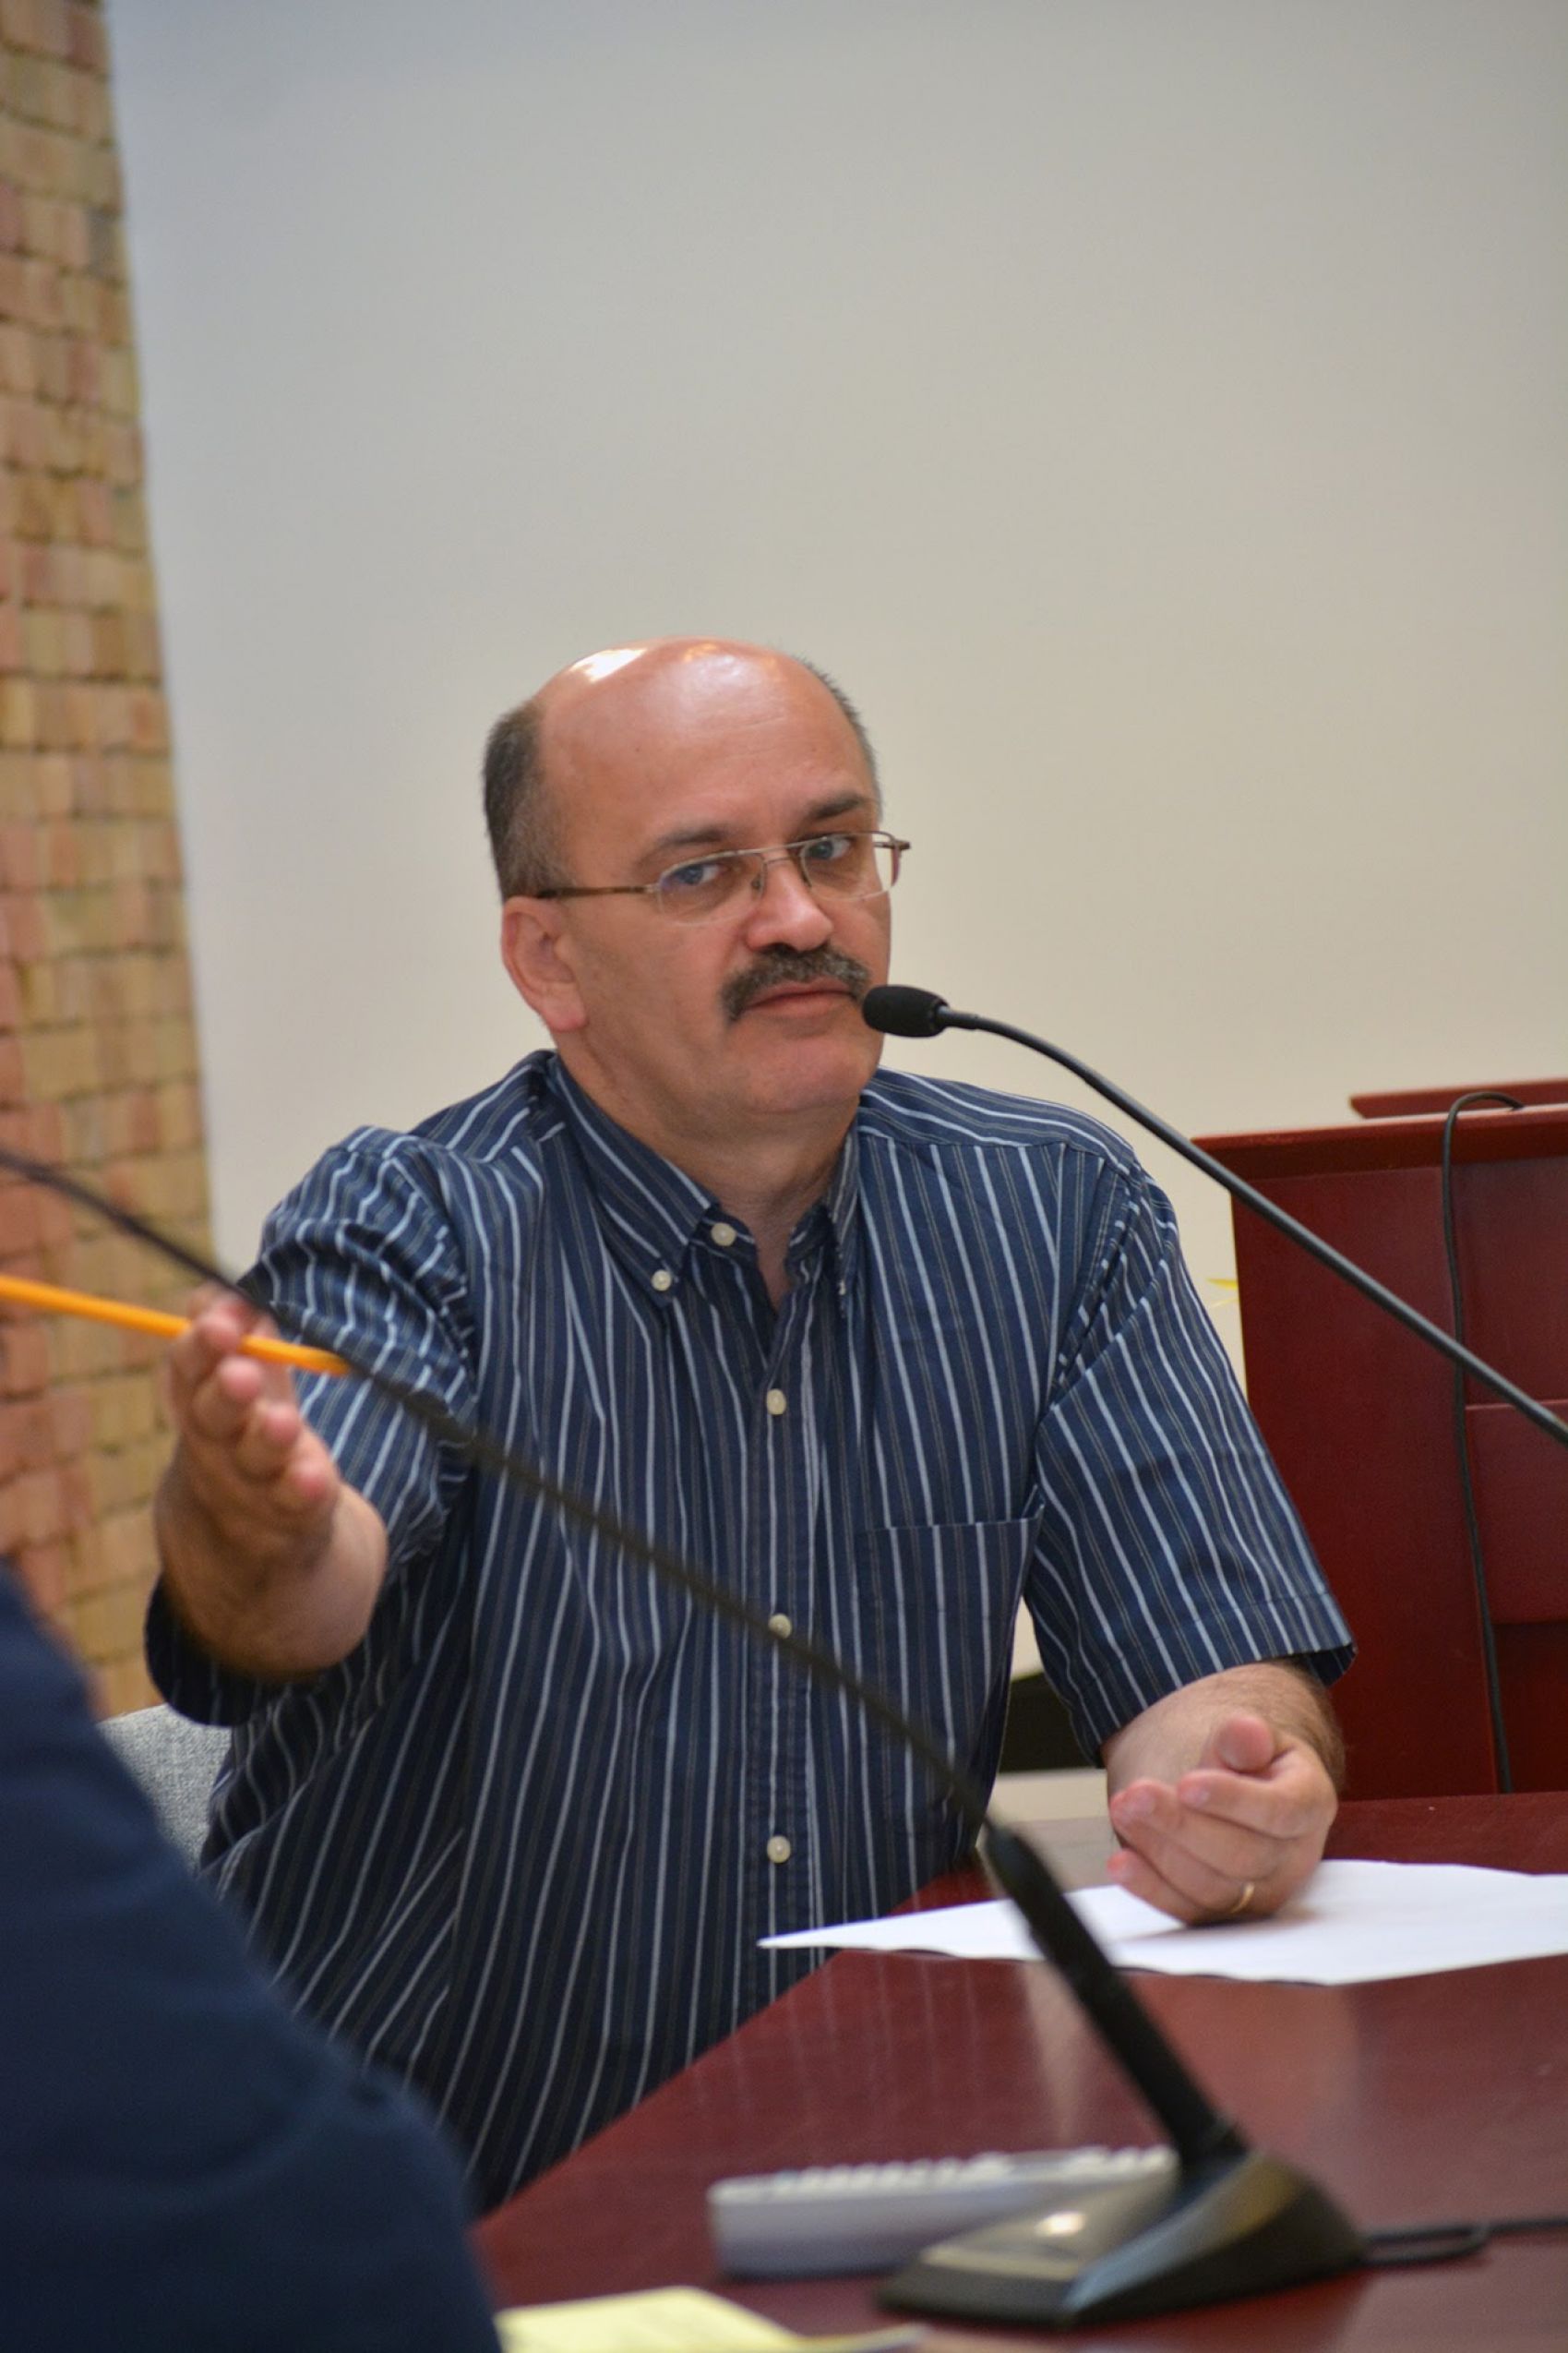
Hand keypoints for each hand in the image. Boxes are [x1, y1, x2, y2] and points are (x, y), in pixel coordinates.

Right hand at [155, 1289, 385, 1676]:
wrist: (250, 1552)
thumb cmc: (248, 1444)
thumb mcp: (243, 1388)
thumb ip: (243, 1335)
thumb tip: (233, 1287)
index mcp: (202, 1405)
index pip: (189, 1370)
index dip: (201, 1345)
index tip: (222, 1320)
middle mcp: (219, 1449)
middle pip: (214, 1417)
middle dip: (225, 1391)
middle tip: (238, 1371)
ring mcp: (253, 1491)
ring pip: (255, 1463)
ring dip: (266, 1440)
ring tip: (281, 1424)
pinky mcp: (294, 1525)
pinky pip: (298, 1507)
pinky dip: (306, 1491)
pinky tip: (316, 1478)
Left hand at [1105, 1710, 1335, 1924]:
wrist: (1240, 1795)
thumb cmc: (1249, 1766)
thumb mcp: (1252, 1739)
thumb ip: (1247, 1736)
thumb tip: (1246, 1732)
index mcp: (1309, 1805)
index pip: (1279, 1811)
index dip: (1232, 1800)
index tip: (1186, 1783)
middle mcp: (1294, 1859)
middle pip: (1241, 1855)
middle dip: (1181, 1825)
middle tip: (1135, 1794)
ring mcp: (1263, 1894)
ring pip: (1212, 1887)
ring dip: (1159, 1851)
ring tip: (1123, 1812)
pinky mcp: (1227, 1914)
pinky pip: (1189, 1912)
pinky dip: (1151, 1889)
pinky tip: (1121, 1864)